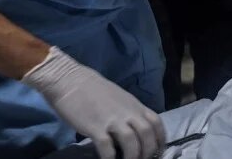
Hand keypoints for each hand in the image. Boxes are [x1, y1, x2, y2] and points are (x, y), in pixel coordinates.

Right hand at [22, 47, 165, 158]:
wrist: (71, 81)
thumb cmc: (95, 90)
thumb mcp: (122, 99)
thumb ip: (131, 113)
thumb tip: (136, 131)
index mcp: (136, 106)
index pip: (157, 123)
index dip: (160, 140)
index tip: (158, 152)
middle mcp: (128, 113)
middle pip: (147, 134)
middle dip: (148, 151)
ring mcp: (112, 120)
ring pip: (131, 142)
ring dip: (132, 156)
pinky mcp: (95, 127)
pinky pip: (107, 147)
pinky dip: (110, 157)